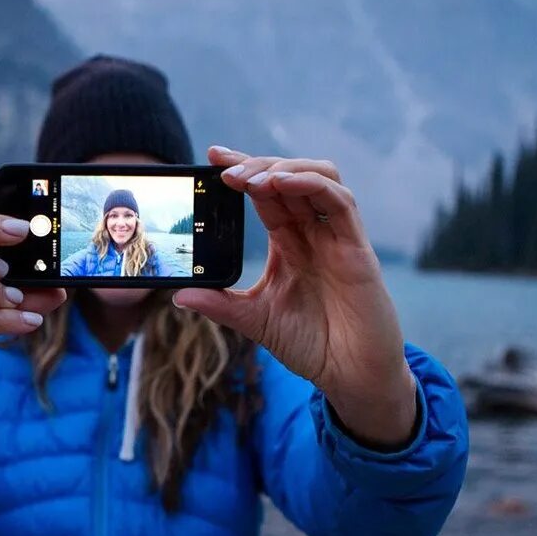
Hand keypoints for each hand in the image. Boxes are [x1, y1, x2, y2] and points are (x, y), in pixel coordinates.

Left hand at [174, 146, 415, 446]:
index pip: (265, 195)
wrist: (350, 377)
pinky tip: (282, 183)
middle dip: (256, 164)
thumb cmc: (313, 345)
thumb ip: (220, 305)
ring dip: (283, 168)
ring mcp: (337, 238)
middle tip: (223, 166)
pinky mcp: (357, 249)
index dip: (242, 171)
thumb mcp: (255, 321)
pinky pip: (340, 202)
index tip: (212, 158)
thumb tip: (179, 294)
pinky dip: (312, 184)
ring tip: (250, 178)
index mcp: (290, 244)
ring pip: (318, 177)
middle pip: (289, 177)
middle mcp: (314, 234)